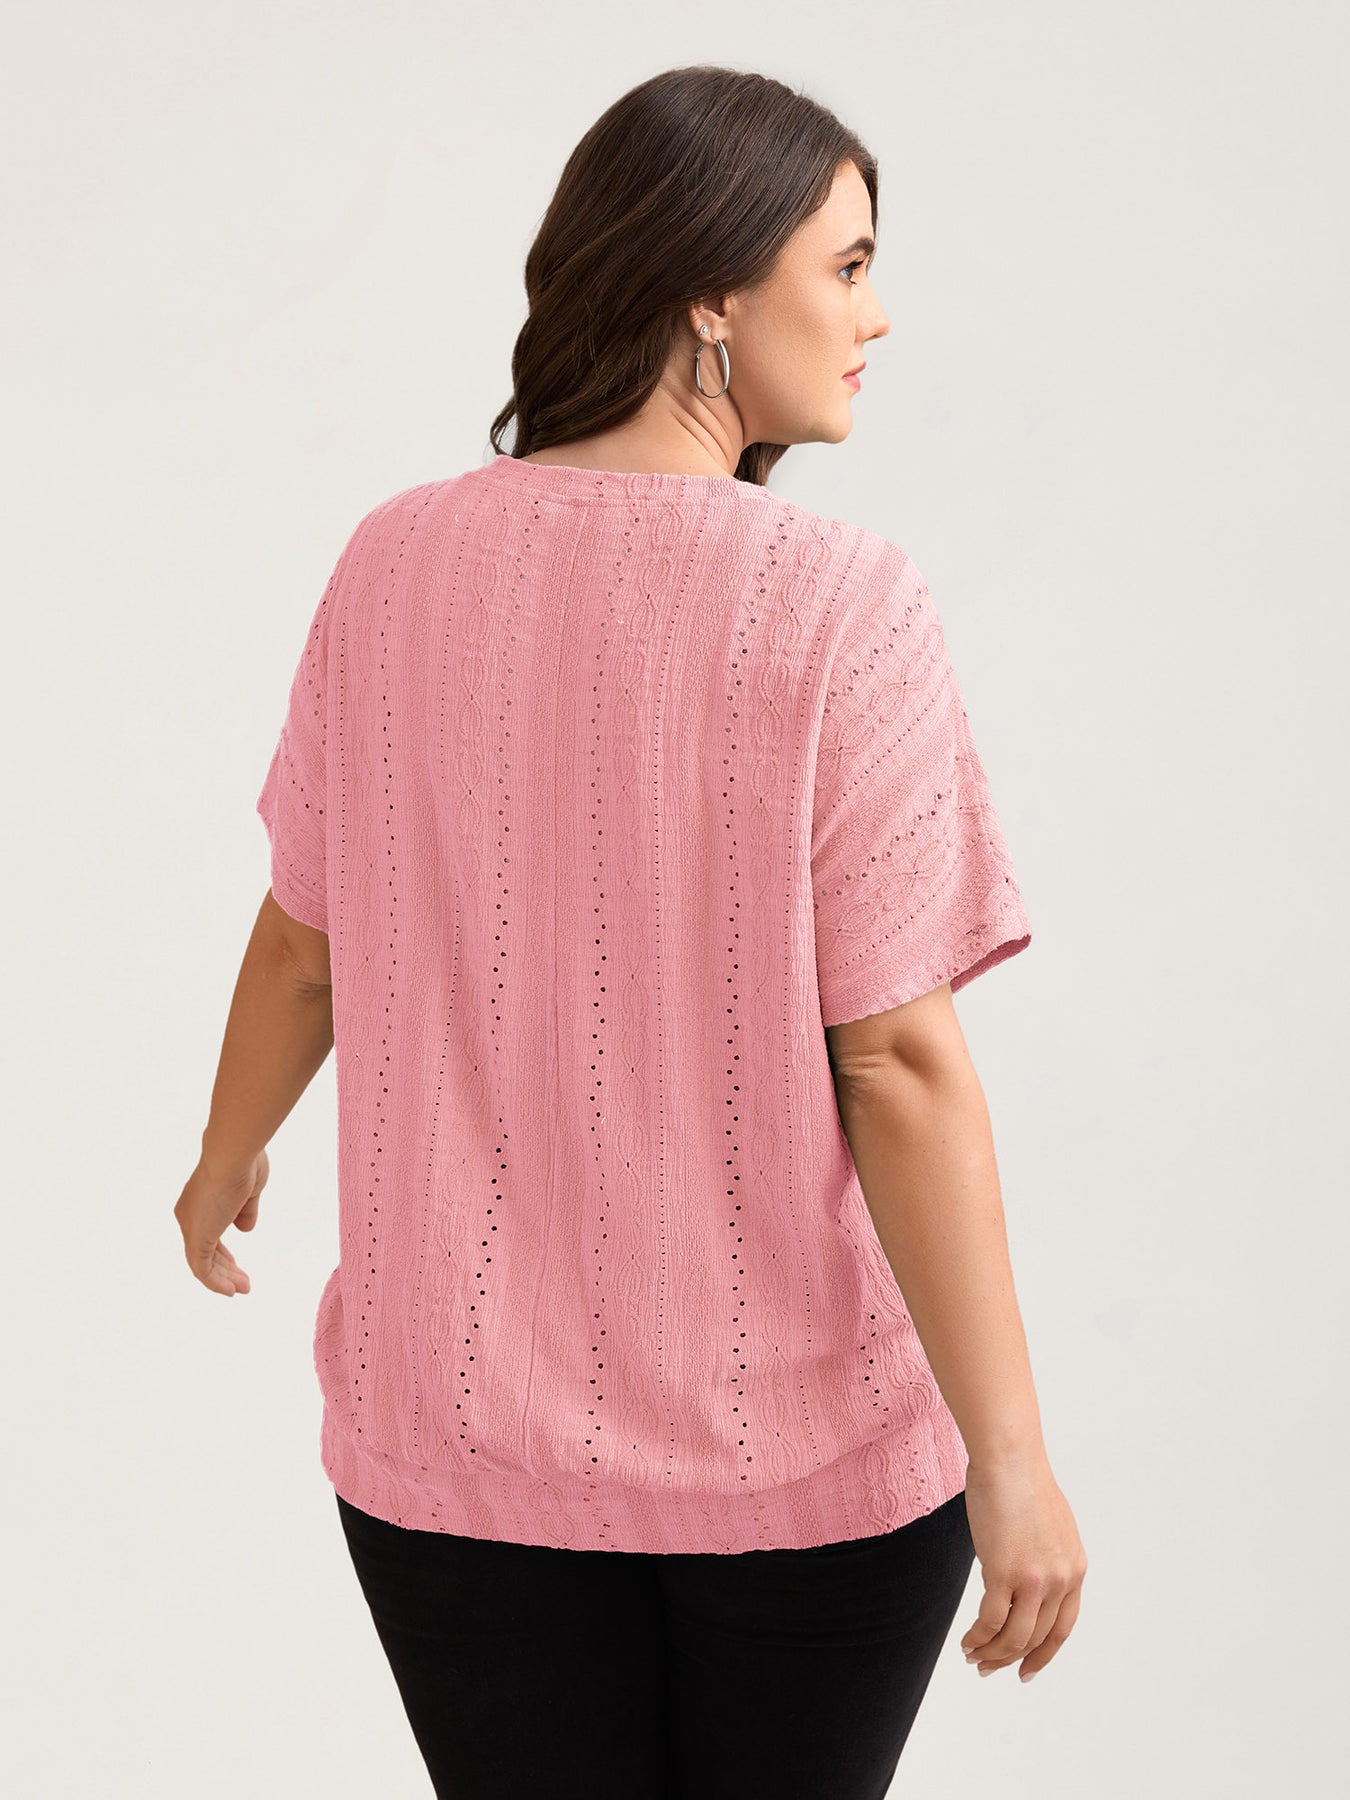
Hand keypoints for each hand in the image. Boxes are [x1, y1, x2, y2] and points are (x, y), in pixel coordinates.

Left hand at [173, 1149, 266, 1296]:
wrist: (233, 1154)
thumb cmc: (244, 1162)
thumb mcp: (249, 1190)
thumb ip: (246, 1211)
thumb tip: (245, 1228)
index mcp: (200, 1200)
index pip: (209, 1232)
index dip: (223, 1251)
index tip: (237, 1262)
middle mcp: (190, 1215)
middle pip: (205, 1250)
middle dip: (225, 1267)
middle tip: (243, 1281)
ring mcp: (191, 1227)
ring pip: (204, 1262)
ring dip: (224, 1278)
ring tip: (243, 1288)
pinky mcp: (196, 1238)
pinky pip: (203, 1269)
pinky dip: (216, 1282)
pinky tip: (230, 1290)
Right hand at [959, 1450, 1086, 1682]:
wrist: (1009, 1459)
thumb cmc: (1021, 1481)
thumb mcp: (1049, 1527)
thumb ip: (1044, 1559)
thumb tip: (1020, 1581)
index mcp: (1075, 1570)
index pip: (1062, 1628)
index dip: (1043, 1654)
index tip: (1027, 1669)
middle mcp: (1061, 1580)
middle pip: (1036, 1637)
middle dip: (1010, 1658)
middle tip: (989, 1667)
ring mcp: (1034, 1579)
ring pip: (1013, 1636)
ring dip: (991, 1653)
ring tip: (972, 1656)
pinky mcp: (1004, 1573)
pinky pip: (990, 1621)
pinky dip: (977, 1637)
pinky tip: (966, 1641)